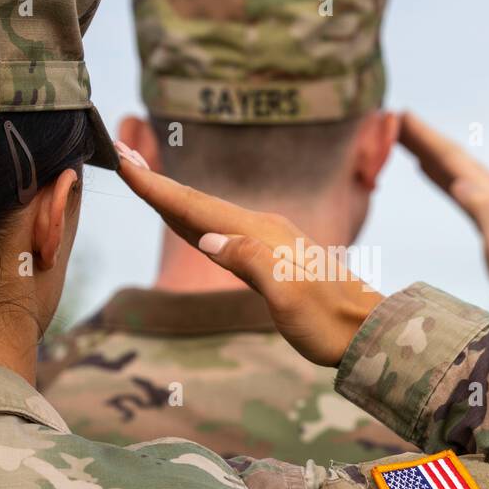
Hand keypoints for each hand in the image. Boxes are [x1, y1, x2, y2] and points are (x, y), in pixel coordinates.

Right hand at [114, 143, 383, 365]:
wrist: (367, 331)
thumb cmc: (328, 321)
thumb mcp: (288, 294)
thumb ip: (249, 261)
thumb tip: (207, 238)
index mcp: (260, 233)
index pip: (197, 206)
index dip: (158, 187)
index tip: (125, 162)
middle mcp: (262, 228)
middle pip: (198, 201)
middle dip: (158, 182)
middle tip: (122, 156)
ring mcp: (267, 240)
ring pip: (208, 213)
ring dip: (174, 197)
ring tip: (144, 179)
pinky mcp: (271, 255)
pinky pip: (222, 229)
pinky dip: (196, 219)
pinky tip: (188, 221)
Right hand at [399, 112, 488, 328]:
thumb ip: (484, 208)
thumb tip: (459, 182)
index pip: (452, 158)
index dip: (425, 137)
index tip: (399, 115)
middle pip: (451, 157)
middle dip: (422, 138)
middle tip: (391, 119)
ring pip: (453, 170)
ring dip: (428, 153)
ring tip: (404, 139)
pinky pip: (459, 187)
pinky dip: (440, 175)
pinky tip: (431, 172)